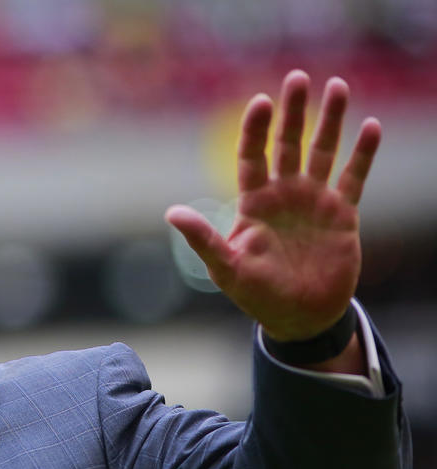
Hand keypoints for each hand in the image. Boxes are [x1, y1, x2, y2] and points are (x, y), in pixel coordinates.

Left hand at [166, 70, 380, 340]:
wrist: (298, 317)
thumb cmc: (257, 295)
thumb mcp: (226, 267)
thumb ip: (203, 239)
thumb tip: (172, 213)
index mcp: (254, 203)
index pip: (252, 156)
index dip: (256, 129)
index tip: (261, 102)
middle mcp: (283, 195)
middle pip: (287, 144)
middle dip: (293, 112)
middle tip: (298, 77)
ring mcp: (313, 202)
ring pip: (323, 152)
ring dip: (330, 121)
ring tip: (338, 86)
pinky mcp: (341, 215)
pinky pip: (353, 177)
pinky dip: (363, 153)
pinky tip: (370, 126)